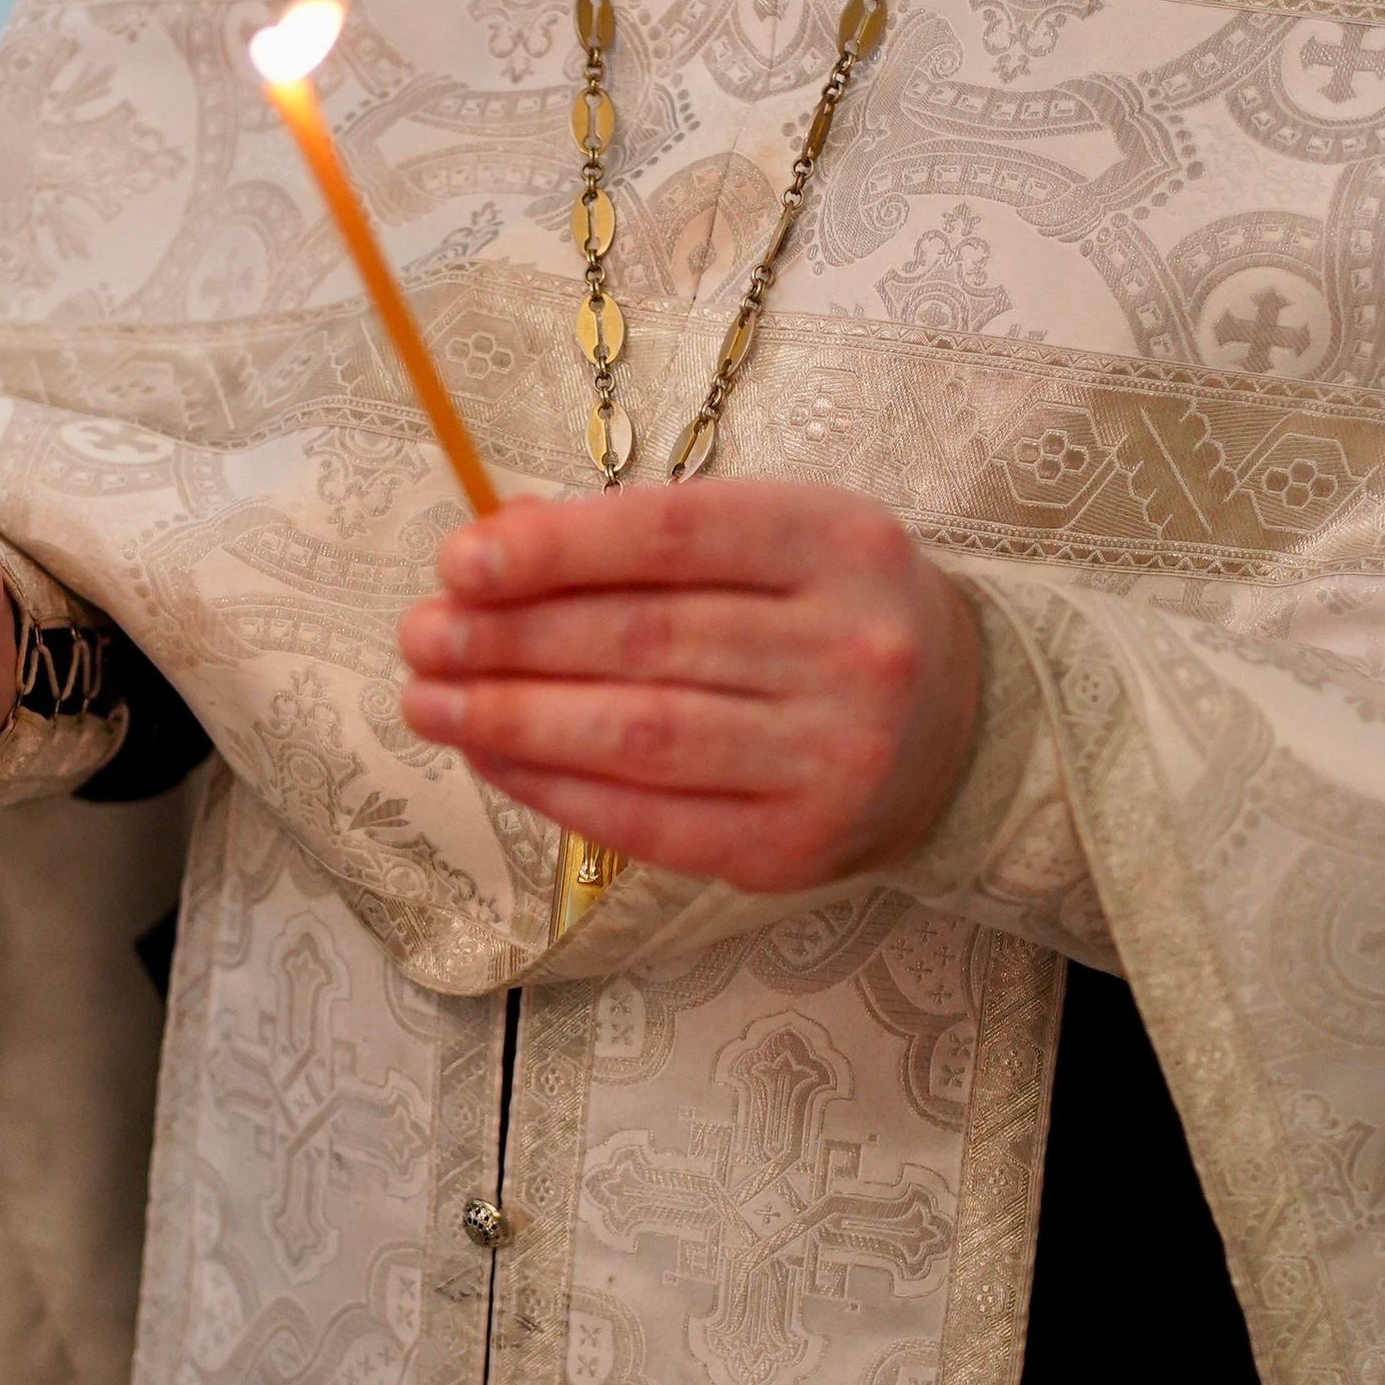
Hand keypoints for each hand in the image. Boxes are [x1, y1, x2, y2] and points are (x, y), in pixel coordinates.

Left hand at [397, 481, 978, 897]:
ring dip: (512, 719)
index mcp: (839, 542)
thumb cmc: (832, 617)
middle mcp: (848, 651)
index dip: (556, 550)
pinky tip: (492, 756)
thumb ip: (646, 540)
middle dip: (509, 640)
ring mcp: (828, 758)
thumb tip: (497, 544)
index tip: (460, 562)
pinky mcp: (793, 848)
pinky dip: (554, 788)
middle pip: (644, 640)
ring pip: (639, 735)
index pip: (673, 536)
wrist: (963, 731)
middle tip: (421, 637)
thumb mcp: (773, 541)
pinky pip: (649, 821)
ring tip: (429, 701)